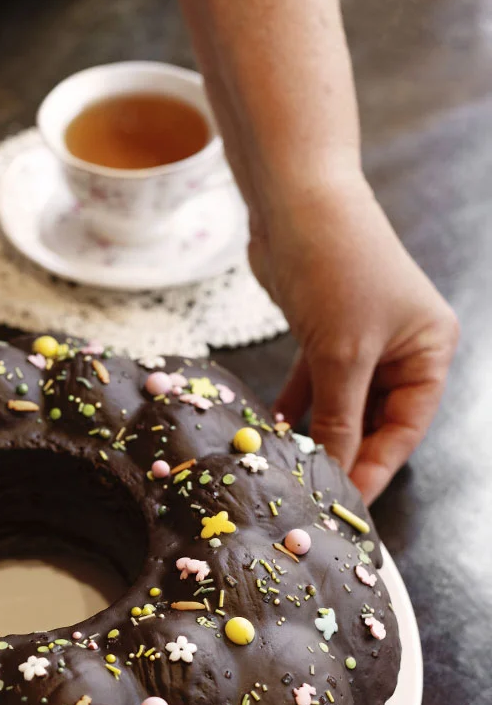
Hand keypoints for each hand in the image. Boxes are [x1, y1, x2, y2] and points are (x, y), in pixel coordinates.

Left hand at [248, 173, 458, 501]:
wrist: (295, 201)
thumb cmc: (335, 267)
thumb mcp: (342, 355)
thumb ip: (339, 419)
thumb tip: (333, 473)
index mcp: (430, 350)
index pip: (406, 427)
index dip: (375, 467)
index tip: (345, 503)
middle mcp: (402, 346)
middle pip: (374, 419)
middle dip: (345, 453)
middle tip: (311, 493)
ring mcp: (362, 338)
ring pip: (341, 403)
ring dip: (317, 433)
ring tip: (291, 470)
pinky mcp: (323, 330)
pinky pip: (313, 383)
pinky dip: (295, 406)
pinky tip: (274, 432)